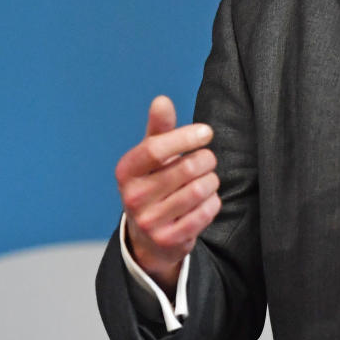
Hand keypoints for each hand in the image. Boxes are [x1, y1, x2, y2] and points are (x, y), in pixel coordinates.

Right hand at [115, 95, 220, 294]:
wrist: (147, 236)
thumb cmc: (154, 184)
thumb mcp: (152, 156)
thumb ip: (159, 128)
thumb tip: (161, 100)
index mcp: (126, 171)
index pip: (156, 148)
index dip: (186, 137)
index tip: (206, 132)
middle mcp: (133, 197)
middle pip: (186, 168)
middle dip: (206, 159)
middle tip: (207, 160)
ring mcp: (149, 221)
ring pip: (201, 189)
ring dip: (212, 181)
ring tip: (205, 181)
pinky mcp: (169, 239)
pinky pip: (206, 211)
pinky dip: (213, 202)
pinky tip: (205, 201)